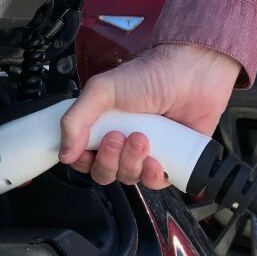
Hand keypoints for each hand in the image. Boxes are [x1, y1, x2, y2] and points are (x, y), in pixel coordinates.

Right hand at [59, 43, 240, 188]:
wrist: (192, 72)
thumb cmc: (149, 74)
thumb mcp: (102, 91)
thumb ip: (76, 120)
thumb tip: (64, 152)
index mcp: (102, 124)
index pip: (83, 156)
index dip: (83, 159)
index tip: (88, 149)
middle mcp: (122, 140)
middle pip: (104, 172)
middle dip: (108, 160)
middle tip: (118, 137)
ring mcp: (146, 151)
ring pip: (128, 177)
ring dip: (131, 162)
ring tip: (142, 138)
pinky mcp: (170, 159)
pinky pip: (155, 182)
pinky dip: (151, 176)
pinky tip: (155, 159)